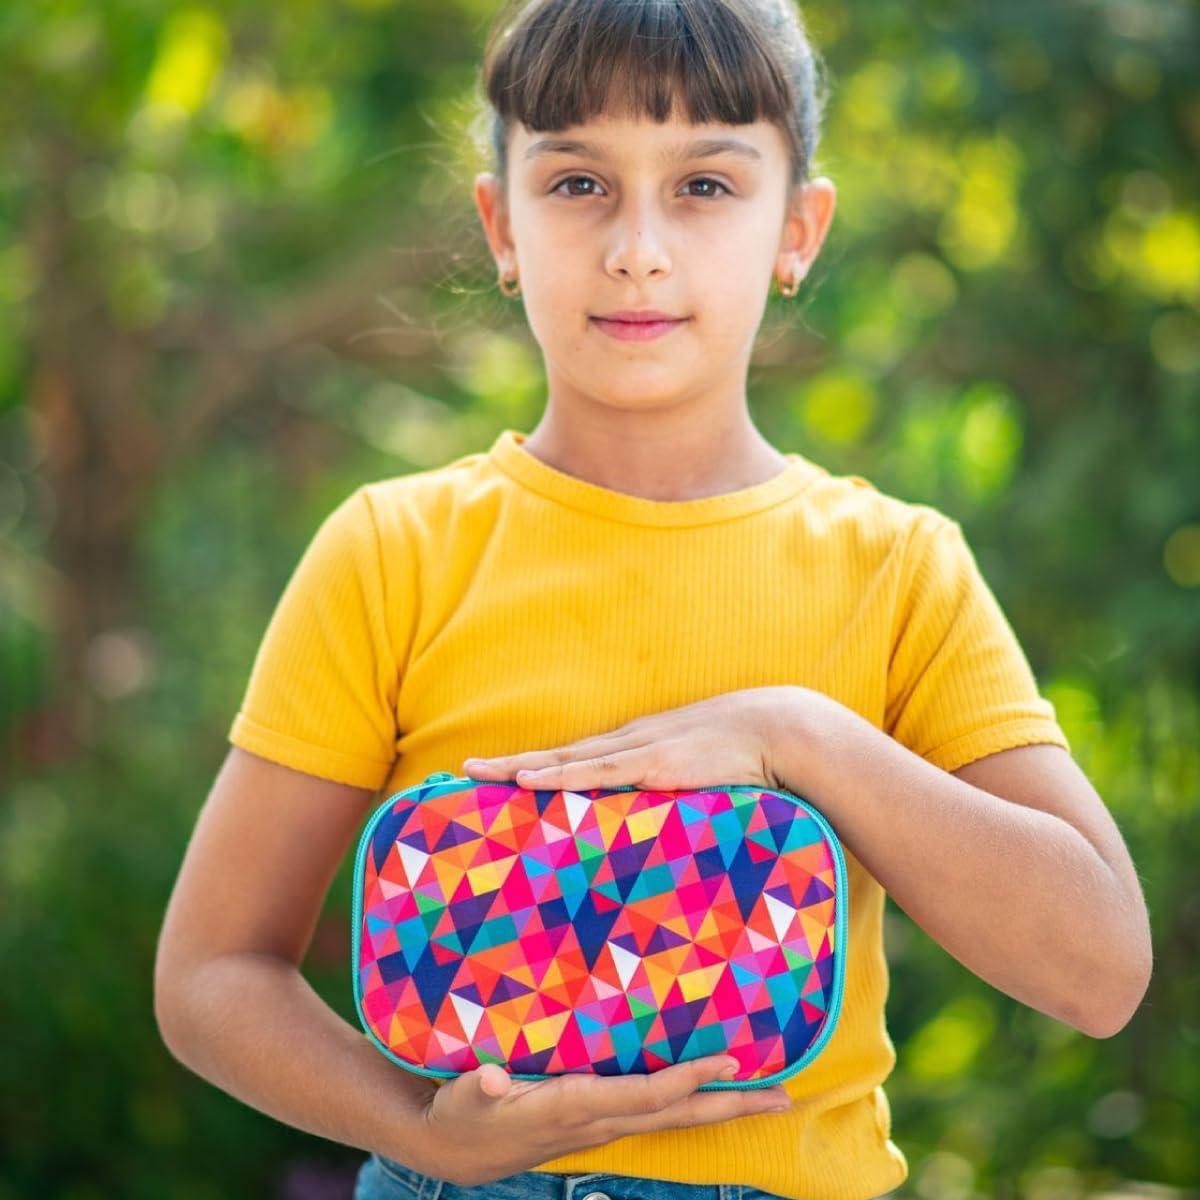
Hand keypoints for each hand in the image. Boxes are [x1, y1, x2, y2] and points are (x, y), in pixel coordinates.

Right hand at [399, 1056, 791, 1186]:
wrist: (455, 1150)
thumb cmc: (461, 1113)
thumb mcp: (464, 1098)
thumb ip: (477, 1087)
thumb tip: (487, 1078)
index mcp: (575, 1107)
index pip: (646, 1095)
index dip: (687, 1079)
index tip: (728, 1060)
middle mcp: (600, 1122)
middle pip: (679, 1116)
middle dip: (733, 1106)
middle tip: (787, 1098)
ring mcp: (604, 1127)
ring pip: (675, 1119)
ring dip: (724, 1109)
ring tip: (769, 1097)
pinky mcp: (600, 1123)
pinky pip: (658, 1115)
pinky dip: (693, 1105)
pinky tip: (711, 1095)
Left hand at [463, 686, 797, 792]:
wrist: (777, 729)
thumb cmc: (743, 757)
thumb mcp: (700, 778)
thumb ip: (677, 799)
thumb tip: (662, 833)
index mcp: (634, 748)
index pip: (571, 759)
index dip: (532, 767)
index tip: (494, 776)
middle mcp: (625, 744)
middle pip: (554, 756)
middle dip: (507, 765)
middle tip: (463, 772)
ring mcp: (636, 751)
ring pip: (563, 762)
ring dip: (518, 768)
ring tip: (477, 773)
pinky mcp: (652, 764)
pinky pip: (596, 773)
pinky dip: (560, 777)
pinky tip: (528, 781)